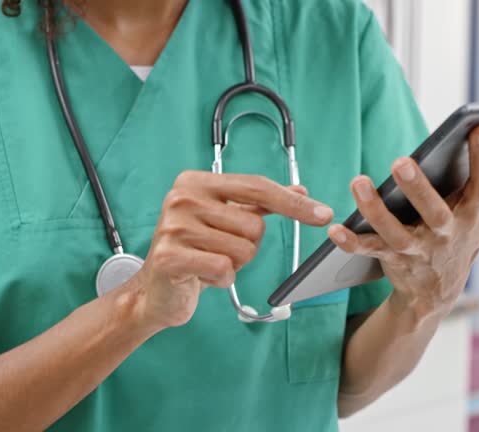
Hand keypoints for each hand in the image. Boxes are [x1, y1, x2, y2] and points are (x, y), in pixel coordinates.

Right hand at [124, 171, 333, 329]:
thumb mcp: (225, 219)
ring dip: (234, 263)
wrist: (155, 290)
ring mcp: (174, 227)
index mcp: (196, 182)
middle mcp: (182, 198)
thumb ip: (260, 203)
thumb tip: (301, 192)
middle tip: (220, 250)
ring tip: (208, 262)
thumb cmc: (194, 251)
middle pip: (254, 225)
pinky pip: (224, 268)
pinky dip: (221, 279)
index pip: (257, 187)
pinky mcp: (170, 257)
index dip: (293, 203)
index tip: (323, 214)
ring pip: (243, 249)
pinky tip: (201, 275)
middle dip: (247, 246)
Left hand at [328, 126, 478, 322]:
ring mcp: (417, 249)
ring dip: (375, 210)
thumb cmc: (466, 237)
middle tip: (401, 161)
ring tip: (357, 182)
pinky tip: (334, 229)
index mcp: (473, 215)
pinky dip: (350, 242)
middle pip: (435, 212)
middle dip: (419, 188)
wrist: (438, 292)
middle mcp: (446, 233)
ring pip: (394, 233)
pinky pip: (367, 250)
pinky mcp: (390, 259)